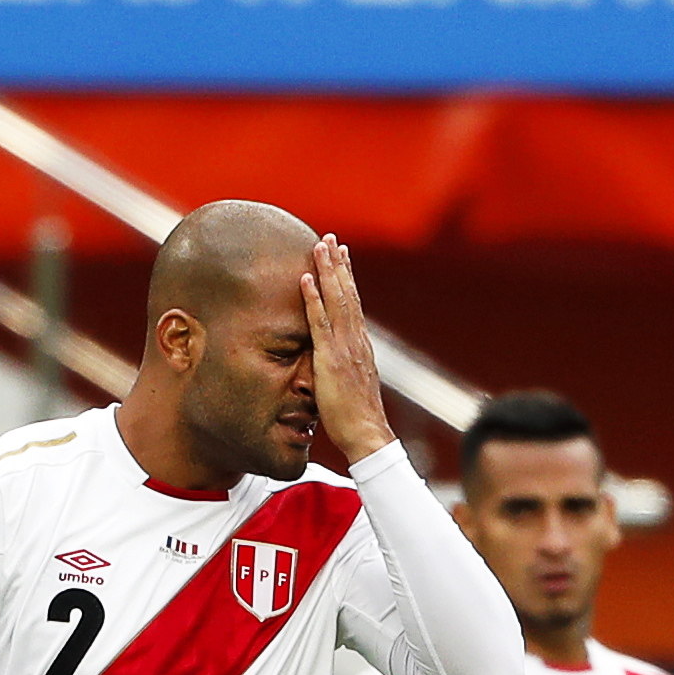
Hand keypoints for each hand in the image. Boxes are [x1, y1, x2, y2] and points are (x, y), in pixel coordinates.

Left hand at [301, 237, 393, 465]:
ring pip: (337, 300)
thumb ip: (341, 370)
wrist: (367, 436)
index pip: (354, 305)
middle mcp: (356, 341)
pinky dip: (313, 298)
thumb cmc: (357, 420)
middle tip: (331, 238)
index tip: (342, 256)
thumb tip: (330, 366)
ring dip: (328, 271)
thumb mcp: (350, 388)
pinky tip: (306, 278)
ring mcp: (345, 348)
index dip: (348, 279)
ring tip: (319, 246)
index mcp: (361, 347)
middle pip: (348, 294)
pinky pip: (320, 322)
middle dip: (339, 265)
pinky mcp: (331, 359)